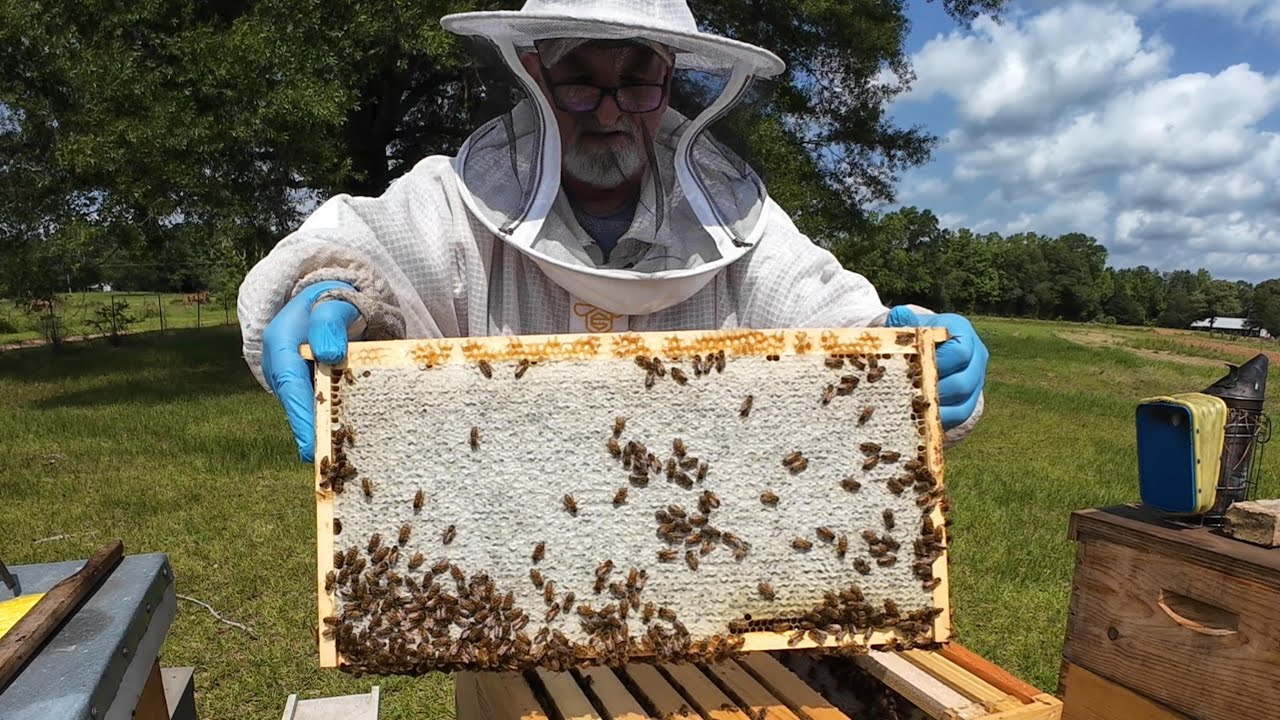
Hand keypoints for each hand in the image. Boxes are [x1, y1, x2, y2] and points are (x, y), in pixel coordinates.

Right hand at [261, 281, 362, 461]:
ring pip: (305, 409)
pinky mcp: (304, 385)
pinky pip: (315, 406)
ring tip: (341, 462)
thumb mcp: (332, 303)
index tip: (311, 446)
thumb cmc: (332, 301)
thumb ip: (330, 322)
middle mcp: (279, 365)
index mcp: (280, 344)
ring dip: (322, 431)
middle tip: (329, 465)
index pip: (290, 385)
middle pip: (295, 405)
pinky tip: (347, 441)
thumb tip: (329, 354)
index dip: (301, 417)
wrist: (328, 300)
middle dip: (311, 434)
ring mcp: (290, 377)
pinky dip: (329, 421)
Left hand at [885, 306, 987, 430]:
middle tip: (912, 396)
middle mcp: (976, 355)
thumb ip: (903, 324)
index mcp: (961, 331)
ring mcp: (976, 379)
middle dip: (936, 390)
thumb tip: (898, 316)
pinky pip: (961, 415)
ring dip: (938, 408)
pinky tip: (922, 420)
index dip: (938, 364)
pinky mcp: (970, 400)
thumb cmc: (912, 337)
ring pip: (964, 402)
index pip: (959, 352)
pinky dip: (941, 419)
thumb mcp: (906, 327)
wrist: (920, 350)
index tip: (915, 370)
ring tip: (914, 409)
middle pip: (964, 381)